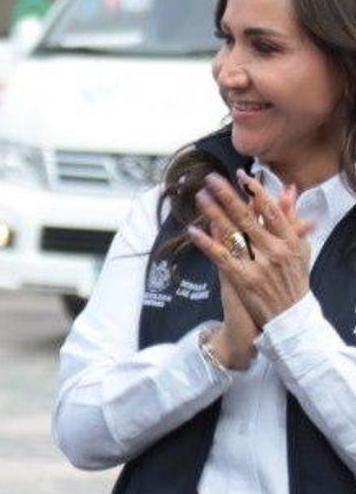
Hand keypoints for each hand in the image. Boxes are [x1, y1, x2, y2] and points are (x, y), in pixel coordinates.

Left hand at [189, 171, 312, 330]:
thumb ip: (293, 219)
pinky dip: (207, 243)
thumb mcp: (300, 250)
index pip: (272, 211)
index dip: (255, 191)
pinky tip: (193, 231)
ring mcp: (258, 266)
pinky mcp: (242, 280)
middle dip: (228, 196)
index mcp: (290, 242)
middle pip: (248, 218)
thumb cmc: (294, 281)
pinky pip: (221, 257)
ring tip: (200, 196)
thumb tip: (289, 190)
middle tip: (211, 179)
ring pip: (232, 234)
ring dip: (214, 213)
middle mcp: (275, 251)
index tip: (240, 175)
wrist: (291, 318)